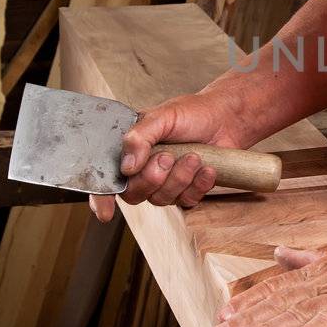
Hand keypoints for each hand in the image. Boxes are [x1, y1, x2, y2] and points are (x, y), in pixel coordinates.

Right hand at [89, 91, 246, 223]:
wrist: (225, 118)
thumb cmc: (190, 114)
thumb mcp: (162, 116)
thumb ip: (140, 136)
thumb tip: (127, 166)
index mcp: (130, 151)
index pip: (107, 180)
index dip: (101, 199)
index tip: (106, 212)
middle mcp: (143, 171)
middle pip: (134, 194)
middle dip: (152, 178)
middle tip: (168, 156)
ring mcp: (166, 183)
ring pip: (161, 199)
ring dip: (179, 178)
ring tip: (193, 156)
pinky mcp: (188, 191)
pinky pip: (187, 201)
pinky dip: (198, 185)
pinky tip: (207, 169)